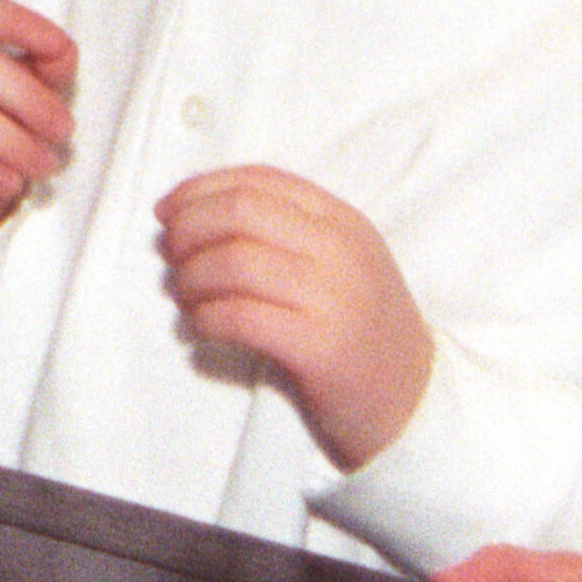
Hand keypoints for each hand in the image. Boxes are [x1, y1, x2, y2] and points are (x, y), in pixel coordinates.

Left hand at [156, 163, 431, 471]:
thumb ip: (283, 228)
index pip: (258, 181)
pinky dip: (205, 318)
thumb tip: (190, 211)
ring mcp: (333, 299)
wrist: (414, 400)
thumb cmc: (359, 326)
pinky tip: (201, 327)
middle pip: (239, 212)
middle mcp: (341, 251)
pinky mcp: (320, 349)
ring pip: (233, 263)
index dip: (199, 189)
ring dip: (190, 277)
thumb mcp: (338, 260)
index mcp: (342, 221)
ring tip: (183, 296)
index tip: (167, 211)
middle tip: (169, 254)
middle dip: (187, 228)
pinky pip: (240, 317)